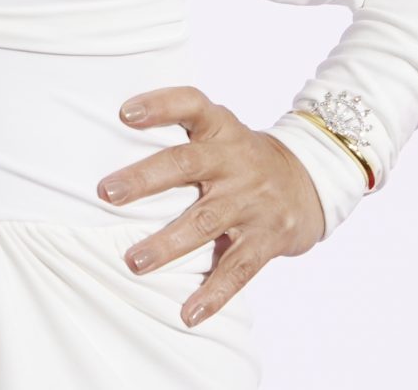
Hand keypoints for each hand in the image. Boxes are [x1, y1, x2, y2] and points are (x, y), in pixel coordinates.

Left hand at [96, 85, 326, 327]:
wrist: (311, 182)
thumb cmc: (243, 157)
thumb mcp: (221, 131)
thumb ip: (181, 136)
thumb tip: (106, 149)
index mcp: (221, 128)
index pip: (191, 104)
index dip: (159, 105)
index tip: (124, 113)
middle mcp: (235, 160)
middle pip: (187, 164)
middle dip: (145, 179)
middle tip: (106, 193)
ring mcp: (252, 200)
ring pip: (206, 221)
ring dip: (168, 243)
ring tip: (134, 262)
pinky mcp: (267, 238)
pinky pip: (238, 269)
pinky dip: (214, 294)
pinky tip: (189, 313)